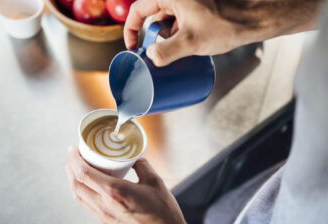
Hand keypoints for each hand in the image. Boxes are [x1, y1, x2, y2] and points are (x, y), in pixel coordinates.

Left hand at [65, 146, 194, 223]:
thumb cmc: (164, 212)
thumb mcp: (155, 182)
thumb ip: (142, 165)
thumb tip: (134, 157)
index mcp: (115, 192)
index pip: (84, 174)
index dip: (74, 159)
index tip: (73, 149)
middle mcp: (105, 206)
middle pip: (76, 185)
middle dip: (70, 168)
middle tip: (73, 156)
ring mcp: (104, 218)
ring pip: (79, 197)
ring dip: (74, 181)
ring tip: (77, 169)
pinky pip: (88, 206)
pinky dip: (83, 193)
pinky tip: (90, 187)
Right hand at [124, 0, 320, 66]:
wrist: (254, 19)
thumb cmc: (226, 24)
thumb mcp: (192, 41)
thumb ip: (167, 51)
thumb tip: (150, 57)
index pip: (139, 9)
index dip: (131, 29)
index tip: (132, 46)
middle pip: (153, 16)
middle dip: (151, 37)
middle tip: (152, 55)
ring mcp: (188, 3)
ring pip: (167, 21)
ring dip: (165, 38)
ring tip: (171, 55)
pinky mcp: (197, 10)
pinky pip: (179, 22)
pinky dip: (176, 35)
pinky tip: (183, 48)